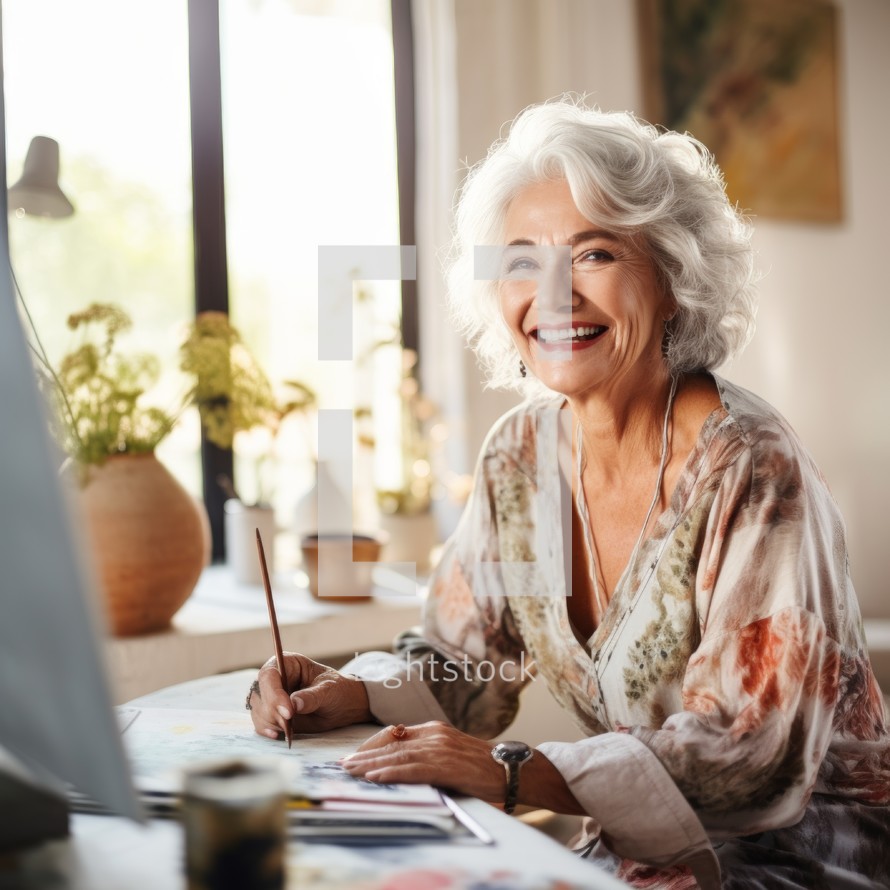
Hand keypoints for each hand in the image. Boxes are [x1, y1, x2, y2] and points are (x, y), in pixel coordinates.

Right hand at [248, 652, 371, 738]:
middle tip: (289, 723)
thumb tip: (294, 704)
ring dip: (271, 722)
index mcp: (288, 663)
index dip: (274, 693)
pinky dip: (268, 730)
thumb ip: (313, 696)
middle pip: (259, 694)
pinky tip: (279, 734)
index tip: (288, 712)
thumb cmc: (337, 690)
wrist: (342, 706)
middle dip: (272, 711)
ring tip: (290, 728)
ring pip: (258, 710)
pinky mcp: (271, 713)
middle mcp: (275, 679)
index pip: (270, 675)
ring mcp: (271, 696)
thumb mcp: (330, 690)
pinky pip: (261, 723)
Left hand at [340, 721, 505, 802]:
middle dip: (365, 754)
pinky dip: (390, 773)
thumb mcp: (451, 754)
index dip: (372, 745)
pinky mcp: (446, 764)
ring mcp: (441, 747)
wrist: (512, 769)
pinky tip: (375, 777)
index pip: (395, 734)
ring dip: (371, 764)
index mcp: (435, 729)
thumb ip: (429, 755)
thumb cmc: (482, 767)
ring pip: (397, 755)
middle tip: (344, 765)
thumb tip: (401, 764)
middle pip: (391, 743)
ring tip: (352, 771)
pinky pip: (412, 769)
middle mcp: (435, 734)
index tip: (355, 756)